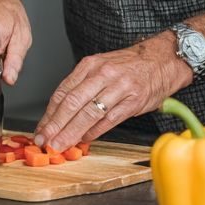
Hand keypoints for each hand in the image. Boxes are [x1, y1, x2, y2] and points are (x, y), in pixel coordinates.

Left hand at [34, 33, 190, 150]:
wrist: (163, 60)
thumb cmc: (130, 66)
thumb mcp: (102, 66)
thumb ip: (82, 87)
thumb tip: (60, 115)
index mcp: (91, 65)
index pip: (63, 92)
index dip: (49, 114)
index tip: (41, 130)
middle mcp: (103, 74)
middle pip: (72, 102)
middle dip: (55, 125)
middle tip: (44, 141)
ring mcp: (119, 87)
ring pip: (89, 113)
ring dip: (72, 132)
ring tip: (60, 144)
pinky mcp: (133, 101)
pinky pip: (109, 120)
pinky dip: (94, 132)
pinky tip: (85, 139)